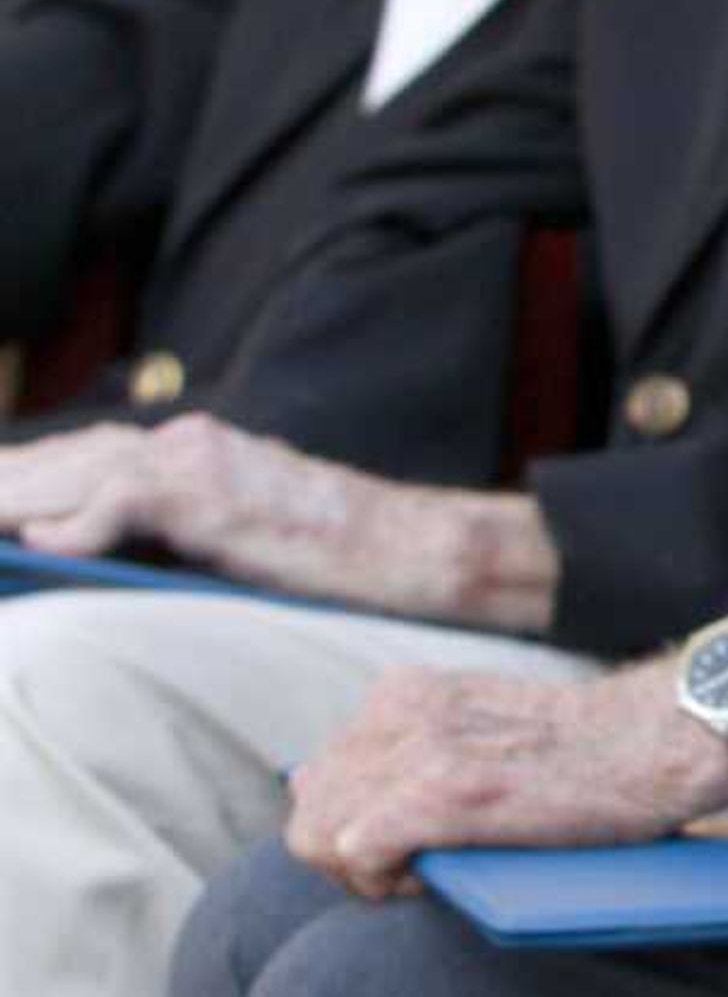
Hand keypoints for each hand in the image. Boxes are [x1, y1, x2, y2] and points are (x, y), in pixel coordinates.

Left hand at [0, 414, 556, 625]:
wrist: (417, 549)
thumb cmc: (341, 556)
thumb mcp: (243, 531)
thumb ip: (175, 529)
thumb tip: (90, 555)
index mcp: (197, 447)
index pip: (85, 455)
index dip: (28, 476)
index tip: (0, 491)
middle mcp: (190, 441)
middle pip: (66, 460)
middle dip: (11, 483)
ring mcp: (200, 463)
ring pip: (77, 475)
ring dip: (18, 502)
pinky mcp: (214, 495)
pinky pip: (121, 502)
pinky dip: (74, 525)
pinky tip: (39, 549)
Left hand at [284, 661, 727, 898]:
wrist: (659, 742)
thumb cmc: (581, 751)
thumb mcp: (473, 721)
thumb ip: (396, 740)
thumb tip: (301, 774)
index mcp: (402, 693)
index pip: (320, 779)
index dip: (356, 826)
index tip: (413, 843)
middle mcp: (398, 713)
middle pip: (308, 811)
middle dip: (346, 857)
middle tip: (414, 871)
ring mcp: (419, 751)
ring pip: (316, 835)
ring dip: (362, 872)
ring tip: (424, 874)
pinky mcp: (443, 793)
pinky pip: (353, 851)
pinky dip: (383, 880)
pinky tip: (431, 878)